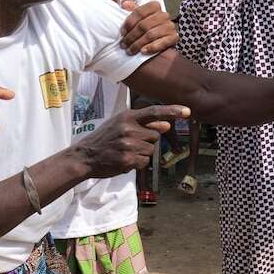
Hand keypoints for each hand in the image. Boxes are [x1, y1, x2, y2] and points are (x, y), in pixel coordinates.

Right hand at [73, 104, 189, 177]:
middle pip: (155, 135)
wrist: (85, 156)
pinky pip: (145, 162)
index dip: (172, 111)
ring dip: (142, 153)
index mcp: (127, 116)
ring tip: (125, 151)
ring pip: (151, 150)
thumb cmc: (104, 139)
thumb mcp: (120, 124)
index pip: (154, 111)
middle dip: (147, 140)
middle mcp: (129, 129)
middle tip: (130, 143)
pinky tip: (124, 160)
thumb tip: (166, 126)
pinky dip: (138, 163)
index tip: (187, 111)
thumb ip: (143, 124)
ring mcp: (129, 145)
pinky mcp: (128, 160)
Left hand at [118, 0, 177, 54]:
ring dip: (138, 44)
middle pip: (144, 25)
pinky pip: (162, 43)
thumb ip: (131, 9)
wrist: (161, 40)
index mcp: (155, 6)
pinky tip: (142, 51)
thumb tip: (124, 3)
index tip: (122, 32)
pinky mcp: (174, 37)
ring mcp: (170, 26)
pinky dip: (151, 47)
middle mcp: (164, 15)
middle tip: (123, 44)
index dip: (129, 23)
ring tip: (130, 50)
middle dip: (131, 36)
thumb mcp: (139, 16)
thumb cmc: (147, 27)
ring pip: (150, 35)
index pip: (139, 12)